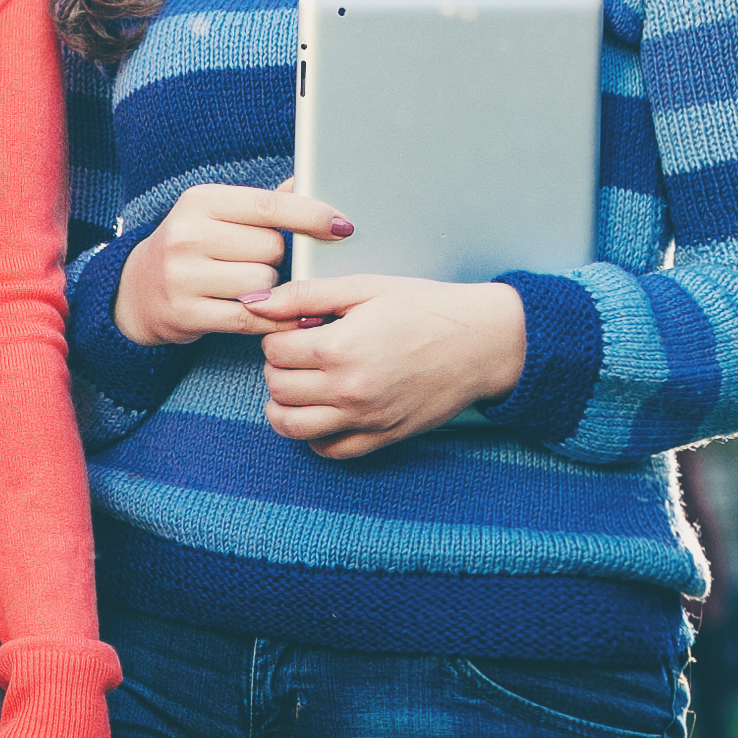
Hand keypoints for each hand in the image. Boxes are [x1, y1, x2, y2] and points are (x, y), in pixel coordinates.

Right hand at [118, 182, 349, 346]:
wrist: (137, 290)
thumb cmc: (194, 246)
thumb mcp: (219, 214)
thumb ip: (264, 202)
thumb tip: (309, 181)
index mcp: (200, 201)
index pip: (268, 206)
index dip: (311, 215)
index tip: (342, 226)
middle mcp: (188, 235)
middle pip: (271, 248)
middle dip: (278, 258)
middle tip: (258, 261)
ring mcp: (183, 276)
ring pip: (264, 284)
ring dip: (270, 289)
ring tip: (249, 285)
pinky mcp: (185, 313)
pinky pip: (250, 318)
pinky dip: (272, 319)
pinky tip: (278, 316)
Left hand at [254, 276, 528, 458]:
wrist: (482, 342)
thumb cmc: (427, 309)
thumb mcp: (366, 288)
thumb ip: (305, 295)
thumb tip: (255, 303)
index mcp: (339, 348)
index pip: (273, 350)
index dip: (279, 333)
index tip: (299, 326)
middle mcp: (347, 390)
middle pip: (277, 387)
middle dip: (280, 366)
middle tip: (303, 350)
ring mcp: (363, 419)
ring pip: (290, 425)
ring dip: (286, 403)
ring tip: (305, 382)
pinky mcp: (380, 438)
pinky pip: (327, 449)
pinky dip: (316, 433)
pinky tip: (328, 408)